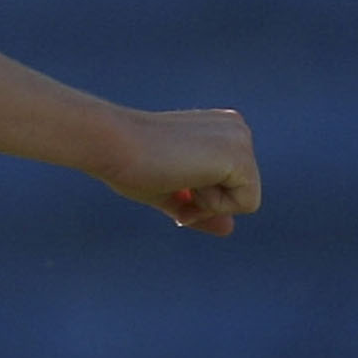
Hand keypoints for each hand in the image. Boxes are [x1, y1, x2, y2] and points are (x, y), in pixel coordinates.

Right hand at [99, 107, 261, 235]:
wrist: (111, 143)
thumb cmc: (129, 163)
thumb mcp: (170, 190)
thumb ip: (200, 207)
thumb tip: (229, 229)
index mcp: (220, 130)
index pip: (230, 187)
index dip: (199, 199)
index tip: (169, 179)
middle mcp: (236, 128)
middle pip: (243, 194)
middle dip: (206, 201)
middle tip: (170, 177)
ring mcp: (241, 139)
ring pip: (246, 200)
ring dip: (206, 201)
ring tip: (176, 173)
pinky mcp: (240, 156)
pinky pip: (246, 204)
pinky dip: (213, 204)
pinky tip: (185, 176)